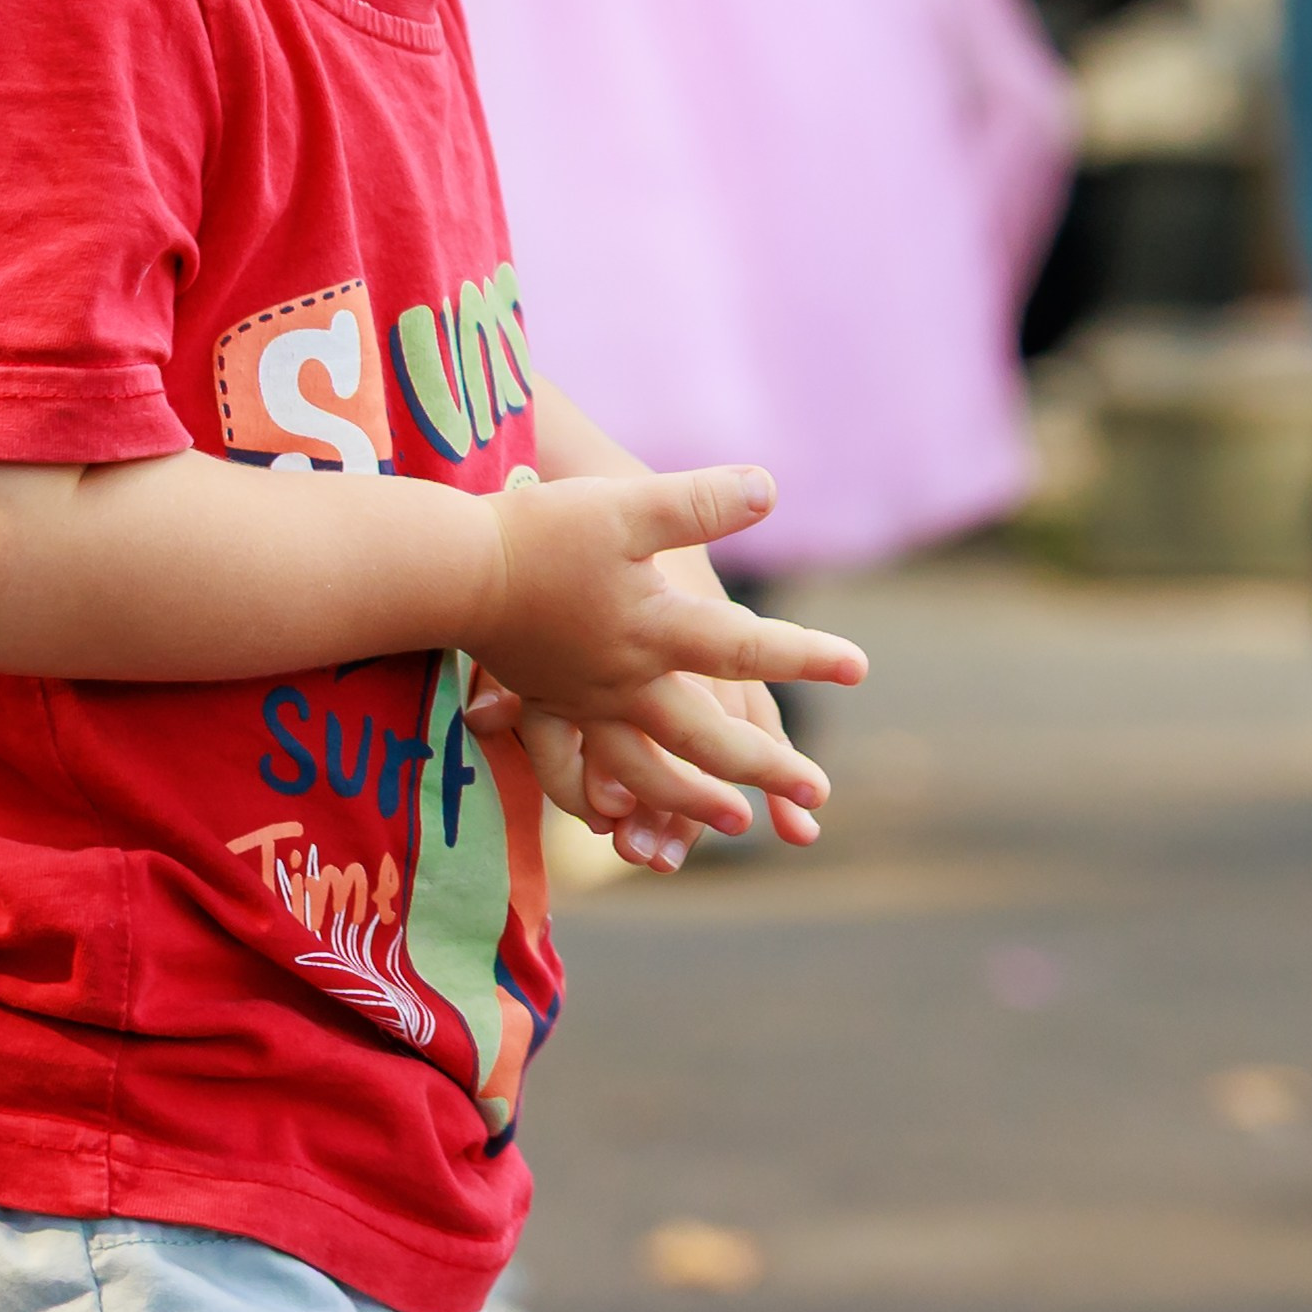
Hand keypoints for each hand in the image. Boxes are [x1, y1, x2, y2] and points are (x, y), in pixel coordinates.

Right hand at [467, 470, 866, 842]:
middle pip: (708, 740)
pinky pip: (587, 773)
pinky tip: (623, 811)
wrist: (452, 571)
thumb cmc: (542, 533)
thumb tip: (768, 489)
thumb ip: (697, 503)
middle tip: (815, 794)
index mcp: (656, 631)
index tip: (859, 668)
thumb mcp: (626, 505)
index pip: (746, 648)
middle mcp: (628, 681)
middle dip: (766, 770)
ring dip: (696, 800)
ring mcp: (587, 702)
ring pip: (651, 771)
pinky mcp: (551, 705)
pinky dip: (611, 798)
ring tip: (734, 822)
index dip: (806, 656)